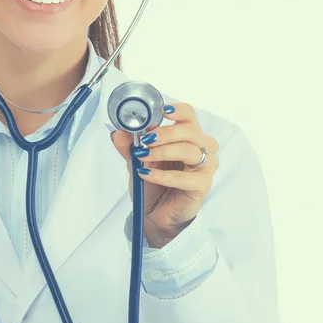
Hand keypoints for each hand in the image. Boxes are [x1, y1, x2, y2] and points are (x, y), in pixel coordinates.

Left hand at [111, 103, 218, 247]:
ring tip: (143, 157)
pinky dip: (163, 175)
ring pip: (190, 150)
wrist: (155, 212)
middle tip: (144, 141)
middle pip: (190, 131)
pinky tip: (147, 174)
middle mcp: (202, 147)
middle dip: (164, 134)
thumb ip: (129, 146)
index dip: (179, 110)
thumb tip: (117, 133)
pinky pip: (184, 177)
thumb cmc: (152, 182)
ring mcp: (205, 166)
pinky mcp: (203, 185)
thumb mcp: (136, 161)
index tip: (163, 110)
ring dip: (163, 152)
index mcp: (188, 135)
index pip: (189, 115)